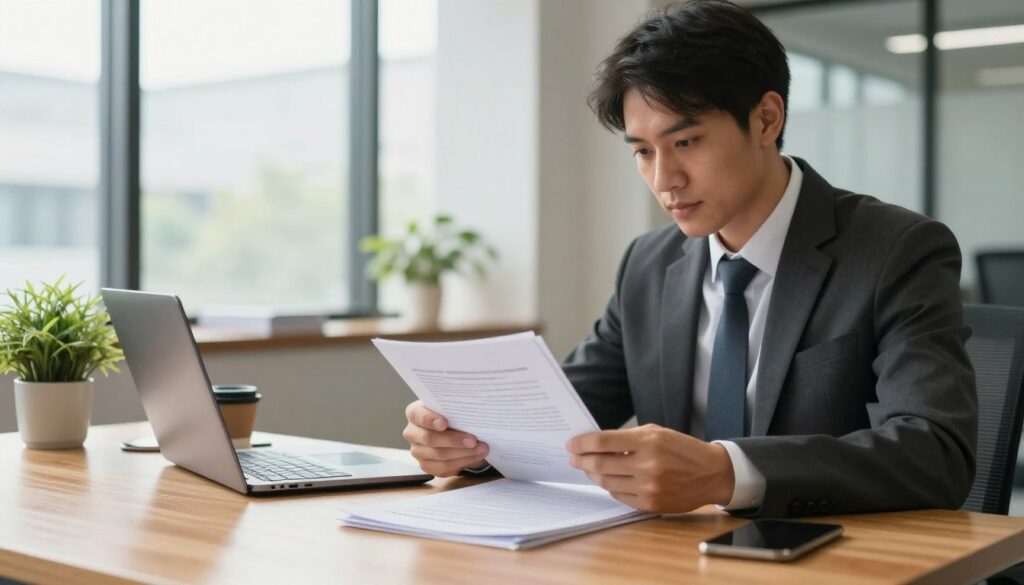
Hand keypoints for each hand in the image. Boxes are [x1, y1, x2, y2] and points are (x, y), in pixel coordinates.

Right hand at [403, 400, 488, 476]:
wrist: (455, 431)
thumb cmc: (453, 415)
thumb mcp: (453, 408)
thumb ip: (455, 409)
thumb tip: (471, 412)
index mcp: (415, 413)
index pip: (417, 415)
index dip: (430, 419)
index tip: (444, 423)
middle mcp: (412, 433)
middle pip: (429, 438)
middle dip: (454, 440)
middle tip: (473, 440)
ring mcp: (418, 451)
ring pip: (439, 455)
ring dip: (463, 453)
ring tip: (482, 448)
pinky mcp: (427, 466)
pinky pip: (444, 467)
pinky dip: (463, 462)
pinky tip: (476, 456)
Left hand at [566, 424, 734, 513]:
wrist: (711, 473)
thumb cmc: (682, 449)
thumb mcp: (657, 433)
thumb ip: (627, 438)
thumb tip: (596, 445)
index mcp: (648, 441)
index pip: (603, 442)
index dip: (582, 443)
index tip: (571, 444)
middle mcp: (647, 465)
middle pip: (600, 464)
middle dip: (581, 460)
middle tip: (573, 457)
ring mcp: (649, 487)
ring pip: (606, 482)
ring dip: (593, 474)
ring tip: (588, 468)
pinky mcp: (650, 504)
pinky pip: (619, 496)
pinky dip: (610, 487)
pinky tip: (607, 479)